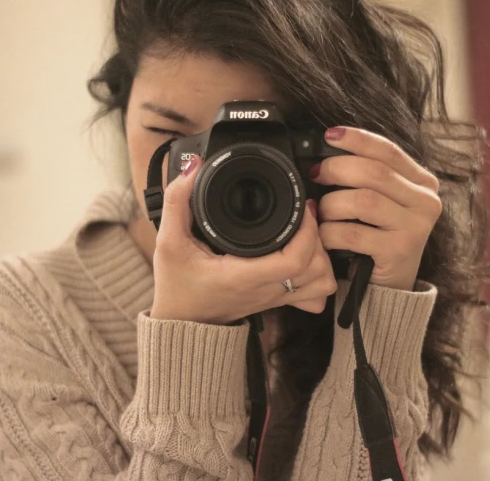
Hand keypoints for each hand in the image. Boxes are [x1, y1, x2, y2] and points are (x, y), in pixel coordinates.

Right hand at [150, 155, 337, 324]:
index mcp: (244, 276)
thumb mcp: (168, 241)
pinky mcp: (276, 300)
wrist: (179, 322)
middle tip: (304, 214)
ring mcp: (274, 298)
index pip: (294, 260)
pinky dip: (317, 276)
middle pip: (317, 269)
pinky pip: (314, 295)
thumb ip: (177, 201)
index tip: (300, 207)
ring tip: (307, 234)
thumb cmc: (176, 286)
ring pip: (321, 283)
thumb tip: (193, 167)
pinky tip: (305, 258)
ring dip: (321, 257)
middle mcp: (265, 290)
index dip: (306, 231)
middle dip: (317, 237)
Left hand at [310, 127, 441, 290]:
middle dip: (337, 169)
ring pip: (363, 200)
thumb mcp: (381, 203)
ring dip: (332, 204)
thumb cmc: (377, 238)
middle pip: (374, 172)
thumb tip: (328, 150)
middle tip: (317, 175)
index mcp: (422, 182)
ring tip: (321, 211)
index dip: (358, 139)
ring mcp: (416, 227)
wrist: (388, 286)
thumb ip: (366, 177)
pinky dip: (330, 232)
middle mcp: (425, 202)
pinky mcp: (400, 251)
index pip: (389, 151)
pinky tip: (325, 236)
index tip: (330, 135)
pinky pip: (353, 233)